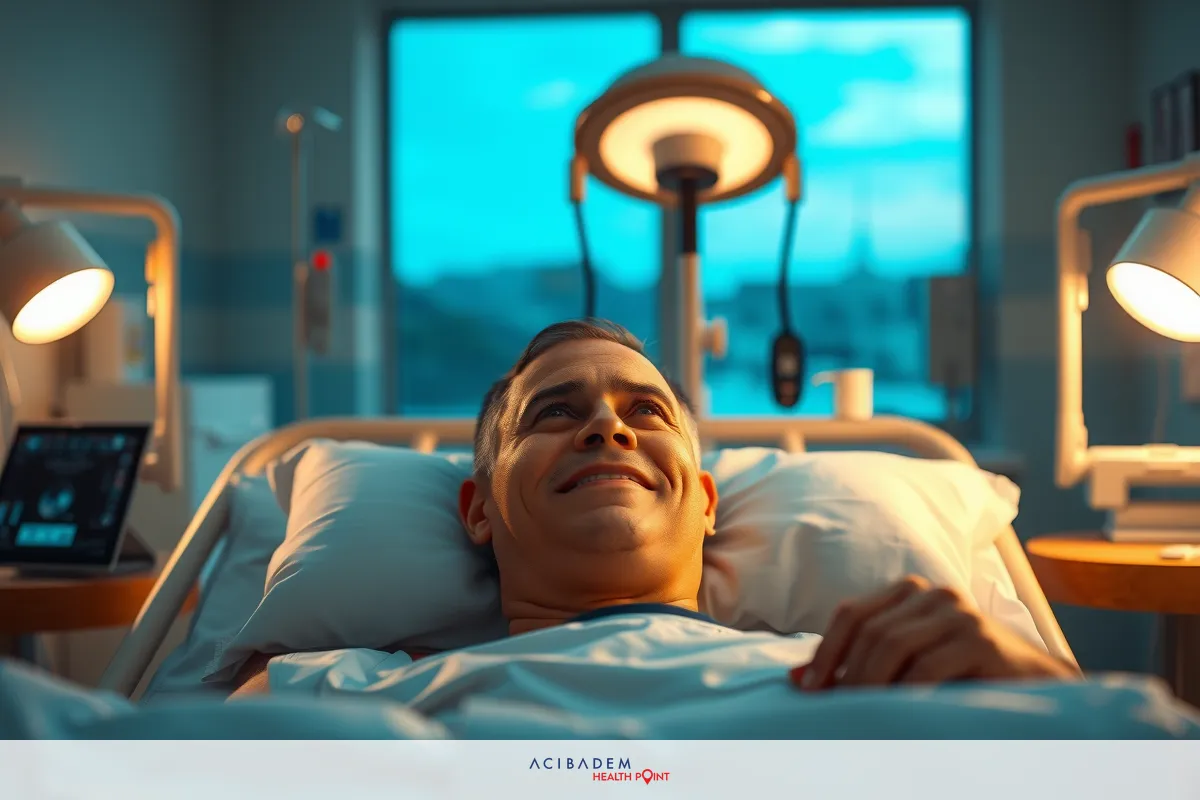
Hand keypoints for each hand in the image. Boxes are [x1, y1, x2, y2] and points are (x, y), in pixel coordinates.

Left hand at [791, 576, 1079, 689]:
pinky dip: (904, 692)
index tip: (807, 689)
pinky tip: (897, 713)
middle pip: (870, 631)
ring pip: (893, 646)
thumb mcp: (907, 667)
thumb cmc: (964, 678)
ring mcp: (959, 612)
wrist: (1037, 688)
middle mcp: (933, 594)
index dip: (824, 651)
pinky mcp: (980, 638)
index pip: (851, 614)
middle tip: (830, 710)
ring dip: (868, 684)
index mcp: (910, 592)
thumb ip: (860, 664)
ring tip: (857, 714)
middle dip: (843, 673)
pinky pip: (927, 667)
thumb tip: (798, 680)